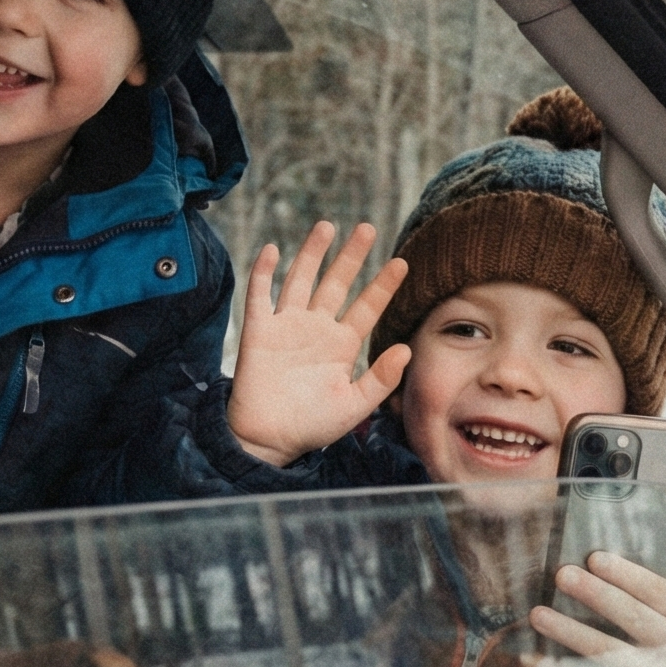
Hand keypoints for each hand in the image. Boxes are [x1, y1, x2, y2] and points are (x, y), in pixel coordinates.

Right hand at [227, 221, 410, 466]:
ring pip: (301, 279)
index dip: (383, 286)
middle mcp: (316, 328)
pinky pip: (260, 296)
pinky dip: (263, 272)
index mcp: (342, 345)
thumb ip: (380, 379)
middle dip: (351, 256)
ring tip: (327, 226)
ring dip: (312, 253)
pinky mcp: (258, 331)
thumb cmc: (311, 426)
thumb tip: (407, 349)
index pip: (367, 307)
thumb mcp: (354, 405)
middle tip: (366, 228)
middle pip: (336, 283)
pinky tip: (272, 250)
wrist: (268, 440)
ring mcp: (287, 326)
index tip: (402, 263)